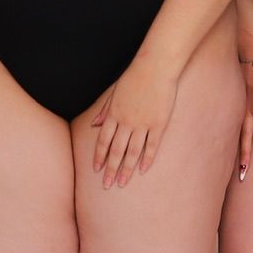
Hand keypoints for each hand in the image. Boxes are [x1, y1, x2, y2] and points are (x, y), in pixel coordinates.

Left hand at [91, 57, 178, 185]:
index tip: (96, 169)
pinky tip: (143, 170)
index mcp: (114, 114)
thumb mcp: (114, 92)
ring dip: (126, 169)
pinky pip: (152, 145)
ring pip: (133, 152)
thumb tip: (93, 124)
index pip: (103, 140)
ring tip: (122, 183)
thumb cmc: (134, 77)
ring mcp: (143, 123)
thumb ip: (104, 110)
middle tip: (106, 185)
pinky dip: (147, 159)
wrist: (156, 67)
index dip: (99, 156)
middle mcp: (126, 121)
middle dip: (110, 169)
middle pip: (116, 150)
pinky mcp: (159, 123)